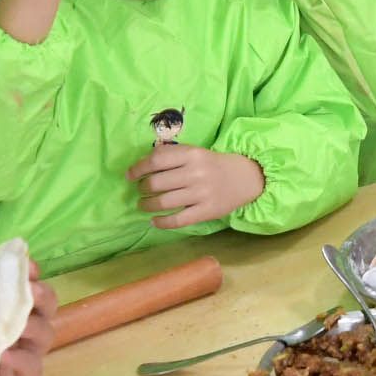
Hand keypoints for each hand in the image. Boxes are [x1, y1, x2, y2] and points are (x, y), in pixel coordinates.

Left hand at [0, 273, 50, 375]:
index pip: (20, 286)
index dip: (27, 274)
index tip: (27, 266)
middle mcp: (12, 328)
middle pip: (43, 307)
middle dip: (43, 296)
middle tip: (32, 293)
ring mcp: (20, 355)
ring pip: (45, 334)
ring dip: (35, 326)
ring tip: (19, 328)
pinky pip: (33, 366)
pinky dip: (23, 359)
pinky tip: (5, 357)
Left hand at [132, 140, 266, 231]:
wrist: (245, 177)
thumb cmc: (212, 164)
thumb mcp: (194, 152)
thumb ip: (171, 155)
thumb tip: (142, 164)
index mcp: (191, 154)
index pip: (156, 160)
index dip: (138, 168)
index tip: (130, 175)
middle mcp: (195, 173)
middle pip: (157, 183)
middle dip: (142, 188)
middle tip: (141, 190)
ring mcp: (201, 194)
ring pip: (164, 202)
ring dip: (147, 205)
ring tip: (143, 205)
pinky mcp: (206, 211)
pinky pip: (178, 220)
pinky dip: (162, 222)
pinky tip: (154, 221)